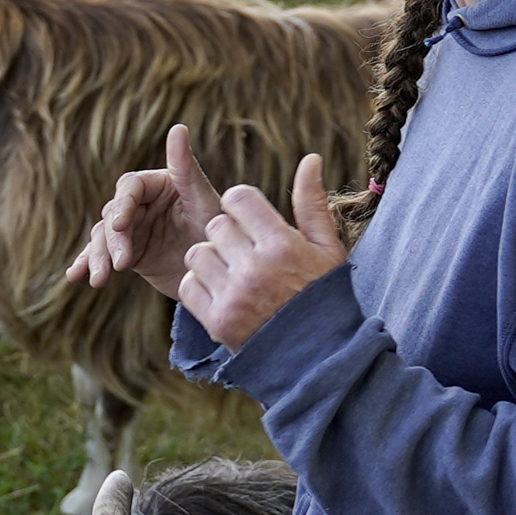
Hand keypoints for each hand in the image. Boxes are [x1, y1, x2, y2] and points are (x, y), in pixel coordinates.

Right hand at [67, 123, 228, 294]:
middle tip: (120, 264)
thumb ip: (186, 168)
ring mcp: (132, 230)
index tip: (120, 225)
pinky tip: (75, 276)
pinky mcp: (128, 254)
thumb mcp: (204, 201)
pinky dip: (87, 264)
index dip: (122, 204)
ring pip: (103, 237)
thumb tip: (178, 127)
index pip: (129, 187)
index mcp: (157, 184)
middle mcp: (140, 204)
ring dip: (97, 257)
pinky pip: (103, 256)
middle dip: (111, 240)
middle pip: (112, 213)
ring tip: (98, 280)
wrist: (222, 273)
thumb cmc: (218, 231)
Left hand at [179, 156, 347, 346]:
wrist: (319, 357)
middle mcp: (255, 267)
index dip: (241, 205)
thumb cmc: (323, 296)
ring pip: (197, 253)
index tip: (249, 221)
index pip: (238, 197)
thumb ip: (312, 203)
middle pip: (215, 225)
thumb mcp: (327, 248)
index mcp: (282, 244)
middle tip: (243, 252)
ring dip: (210, 260)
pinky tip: (222, 293)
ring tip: (232, 274)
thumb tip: (311, 158)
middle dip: (227, 234)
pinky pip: (188, 285)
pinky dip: (199, 287)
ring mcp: (234, 295)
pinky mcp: (216, 320)